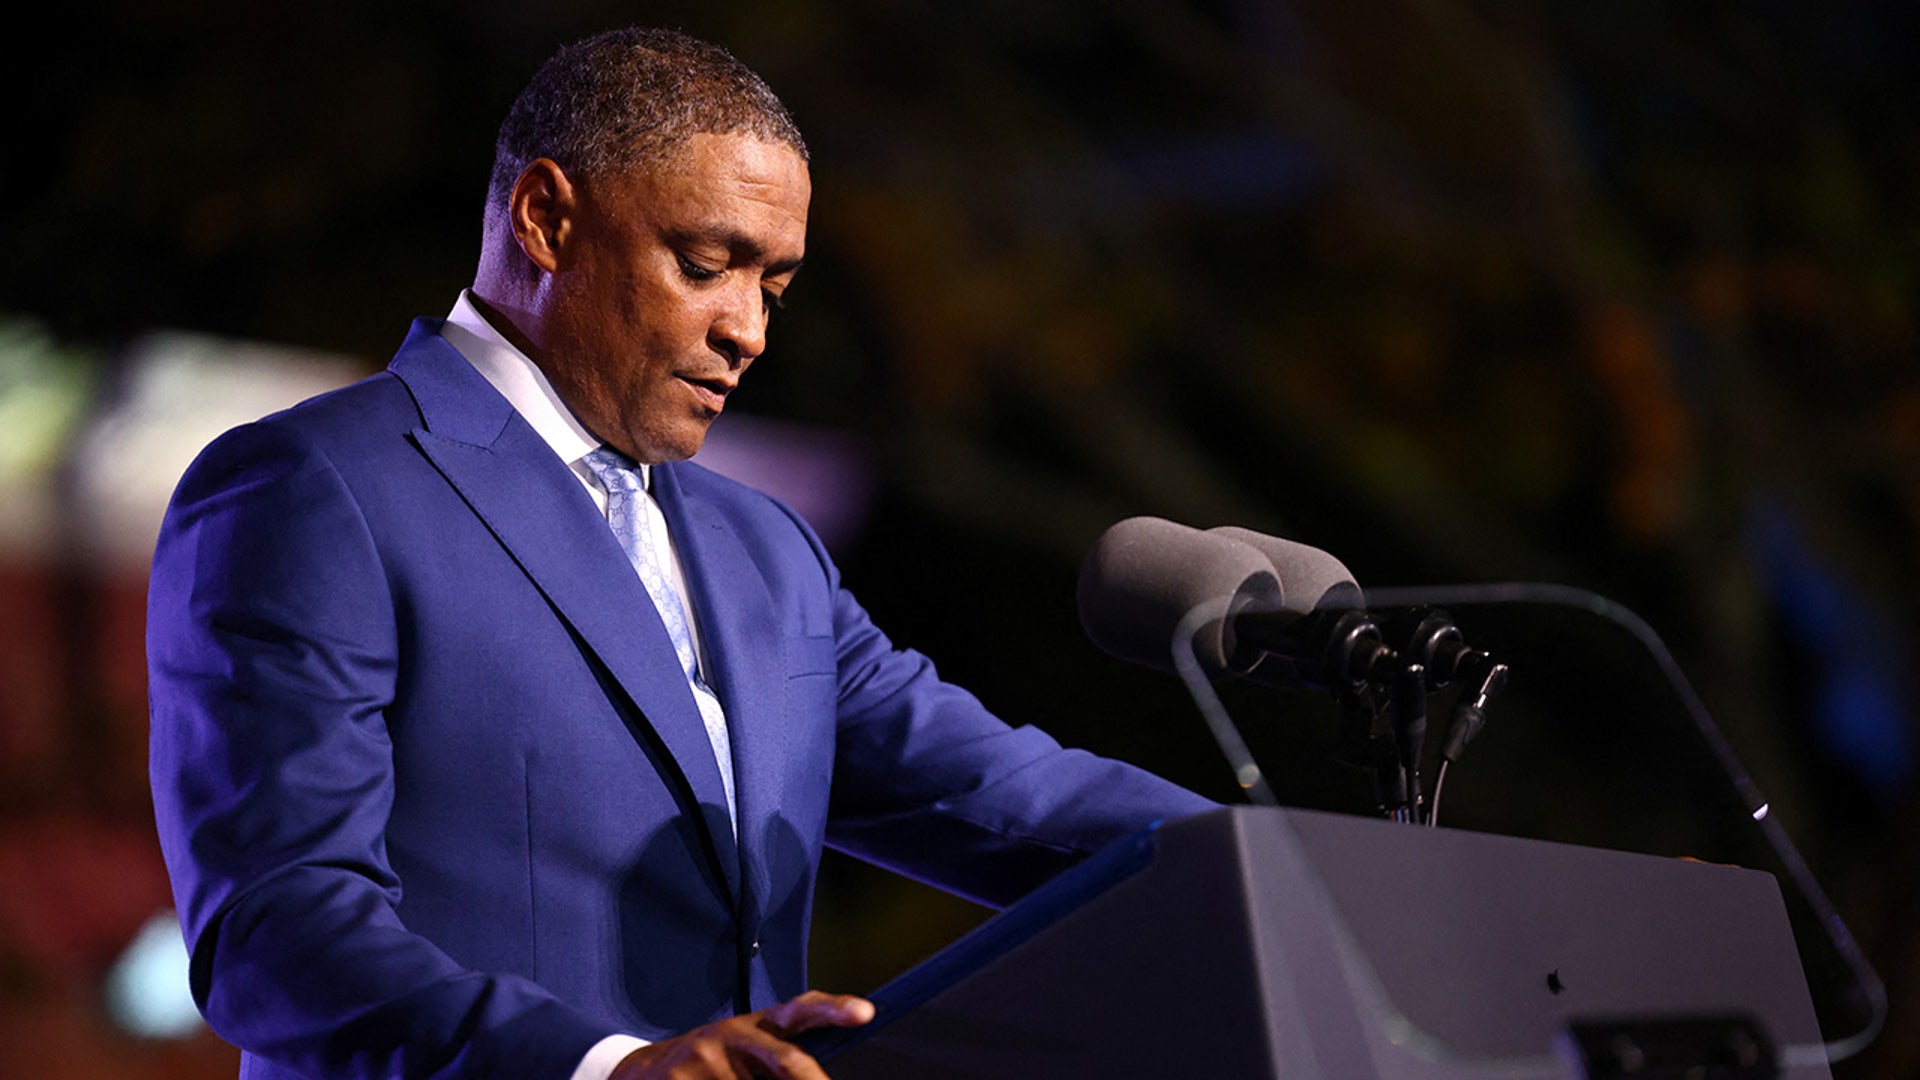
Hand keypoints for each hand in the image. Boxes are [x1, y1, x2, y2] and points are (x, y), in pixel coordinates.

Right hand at [609, 990, 874, 1078]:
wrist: (645, 1072)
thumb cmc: (716, 1063)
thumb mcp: (748, 1047)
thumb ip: (783, 1055)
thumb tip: (818, 1073)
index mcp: (758, 1025)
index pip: (803, 1010)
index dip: (834, 1009)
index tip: (866, 1012)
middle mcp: (735, 1036)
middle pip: (788, 1060)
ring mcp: (707, 1060)